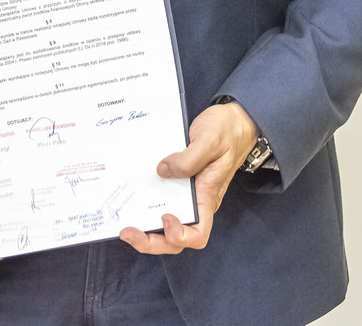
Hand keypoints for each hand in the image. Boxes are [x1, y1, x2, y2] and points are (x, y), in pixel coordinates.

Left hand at [119, 101, 256, 254]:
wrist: (236, 120)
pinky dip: (147, 210)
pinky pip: (163, 204)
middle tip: (127, 232)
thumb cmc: (227, 131)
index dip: (179, 235)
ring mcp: (188, 195)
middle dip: (151, 242)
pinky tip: (132, 202)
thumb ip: (188, 159)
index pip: (198, 234)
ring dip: (146, 233)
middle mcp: (197, 202)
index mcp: (208, 196)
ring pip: (167, 227)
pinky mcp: (179, 184)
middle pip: (176, 239)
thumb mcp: (209, 140)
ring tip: (125, 227)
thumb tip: (162, 171)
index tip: (165, 216)